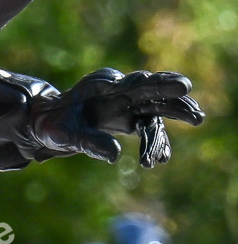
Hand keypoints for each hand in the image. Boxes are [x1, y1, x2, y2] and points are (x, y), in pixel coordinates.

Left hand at [0, 68, 203, 169]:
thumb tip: (114, 155)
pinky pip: (148, 127)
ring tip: (197, 119)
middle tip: (197, 110)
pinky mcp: (127, 116)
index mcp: (102, 87)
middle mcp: (117, 91)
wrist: (45, 124)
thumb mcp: (63, 136)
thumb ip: (87, 142)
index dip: (160, 85)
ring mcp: (124, 103)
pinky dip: (155, 142)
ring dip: (176, 114)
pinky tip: (159, 159)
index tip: (182, 86)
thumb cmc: (51, 126)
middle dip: (175, 98)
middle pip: (152, 91)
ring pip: (156, 107)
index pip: (136, 84)